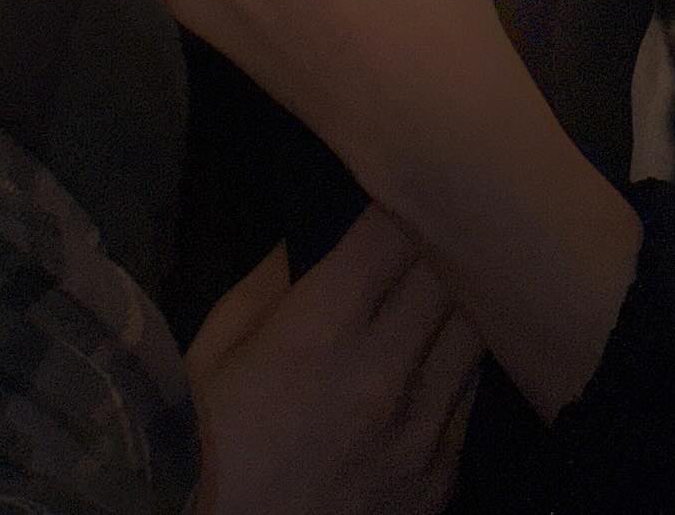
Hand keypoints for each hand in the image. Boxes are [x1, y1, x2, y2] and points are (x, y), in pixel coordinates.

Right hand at [184, 206, 482, 514]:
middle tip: (426, 231)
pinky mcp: (438, 483)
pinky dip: (455, 374)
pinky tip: (431, 366)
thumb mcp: (214, 347)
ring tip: (436, 294)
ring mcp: (420, 434)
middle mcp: (383, 374)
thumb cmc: (201, 445)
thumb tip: (313, 226)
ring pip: (474, 333)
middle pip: (449, 273)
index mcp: (321, 330)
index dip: (397, 200)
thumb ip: (270, 279)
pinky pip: (470, 402)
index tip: (393, 191)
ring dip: (455, 306)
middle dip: (437, 244)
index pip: (395, 229)